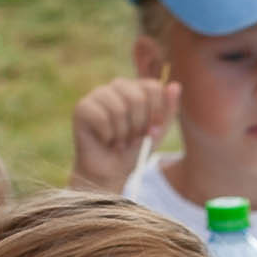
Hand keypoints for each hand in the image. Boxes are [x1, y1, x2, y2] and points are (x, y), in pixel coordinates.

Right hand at [69, 76, 179, 192]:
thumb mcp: (158, 132)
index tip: (151, 129)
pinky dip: (107, 135)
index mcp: (137, 88)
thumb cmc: (135, 149)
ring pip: (118, 108)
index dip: (156, 114)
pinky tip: (104, 139)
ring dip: (122, 133)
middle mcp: (117, 87)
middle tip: (132, 137)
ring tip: (119, 140)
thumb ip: (168, 110)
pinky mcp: (82, 107)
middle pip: (137, 98)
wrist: (112, 171)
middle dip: (139, 126)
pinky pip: (101, 117)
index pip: (153, 88)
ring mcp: (98, 95)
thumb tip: (175, 85)